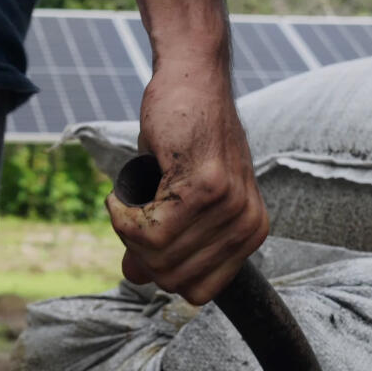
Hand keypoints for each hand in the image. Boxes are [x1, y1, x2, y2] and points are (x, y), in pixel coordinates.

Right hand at [105, 62, 268, 304]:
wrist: (192, 79)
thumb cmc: (182, 136)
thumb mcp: (175, 197)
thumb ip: (160, 240)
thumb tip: (134, 277)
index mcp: (250, 234)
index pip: (196, 291)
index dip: (159, 270)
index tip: (143, 234)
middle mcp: (247, 226)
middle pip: (172, 278)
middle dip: (138, 250)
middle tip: (129, 212)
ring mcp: (230, 207)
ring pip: (157, 255)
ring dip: (126, 227)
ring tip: (127, 195)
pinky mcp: (206, 187)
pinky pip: (147, 230)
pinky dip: (121, 213)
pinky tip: (122, 189)